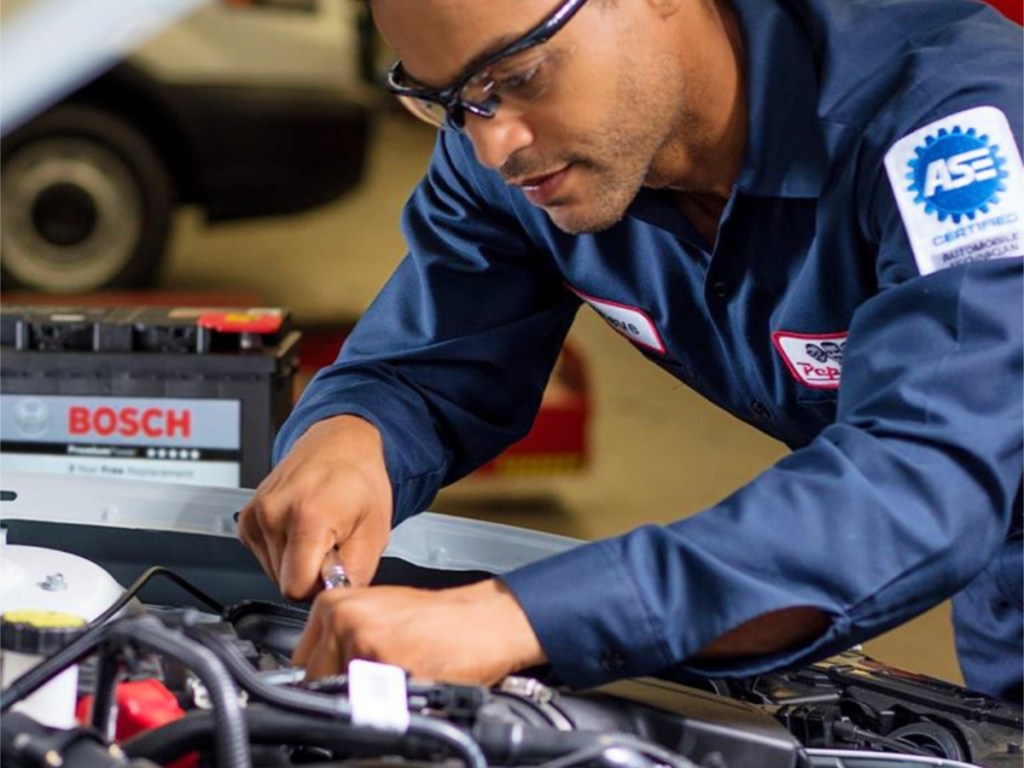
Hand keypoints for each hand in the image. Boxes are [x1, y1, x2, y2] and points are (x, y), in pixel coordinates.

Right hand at [237, 415, 392, 599]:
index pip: (296, 588)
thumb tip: (336, 598)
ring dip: (297, 561)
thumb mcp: (375, 531)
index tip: (335, 569)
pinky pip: (263, 556)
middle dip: (310, 573)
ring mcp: (256, 514)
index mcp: (308, 516)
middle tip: (332, 545)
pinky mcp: (246, 518)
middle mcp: (274, 513)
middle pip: (284, 581)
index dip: (319, 587)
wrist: (338, 444)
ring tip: (319, 533)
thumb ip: (356, 574)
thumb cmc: (358, 480)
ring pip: (272, 571)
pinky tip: (301, 529)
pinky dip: (284, 551)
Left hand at [293, 580, 546, 684]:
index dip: (322, 676)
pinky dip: (387, 704)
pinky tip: (408, 682)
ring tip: (396, 677)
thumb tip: (313, 672)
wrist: (484, 619)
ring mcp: (363, 644)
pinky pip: (370, 704)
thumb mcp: (377, 612)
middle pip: (316, 681)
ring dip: (365, 697)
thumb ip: (341, 636)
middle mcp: (343, 620)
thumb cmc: (438, 618)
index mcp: (335, 604)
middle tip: (378, 678)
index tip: (340, 679)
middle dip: (342, 688)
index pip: (301, 660)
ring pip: (342, 696)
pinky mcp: (387, 670)